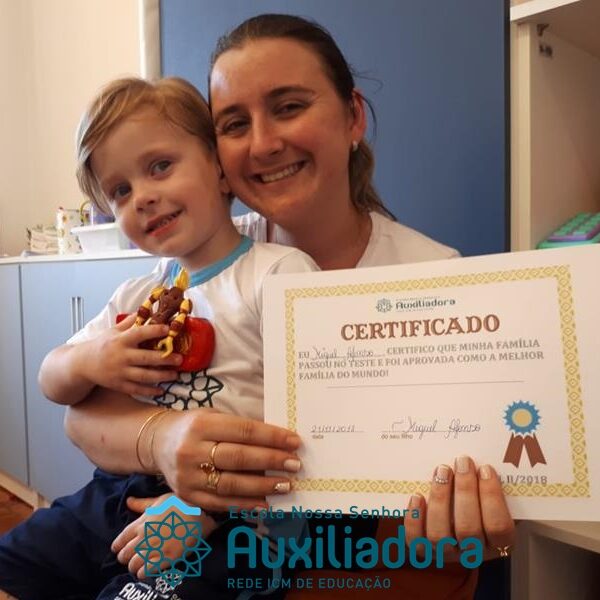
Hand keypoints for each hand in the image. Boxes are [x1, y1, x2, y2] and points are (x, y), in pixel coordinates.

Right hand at [79, 314, 181, 396]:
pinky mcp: (118, 385)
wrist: (83, 364)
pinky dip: (149, 391)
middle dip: (164, 359)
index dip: (154, 331)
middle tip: (179, 358)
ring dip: (161, 376)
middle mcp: (121, 356)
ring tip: (175, 375)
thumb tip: (146, 309)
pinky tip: (161, 391)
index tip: (168, 329)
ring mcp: (120, 372)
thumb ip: (130, 322)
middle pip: (145, 358)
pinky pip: (136, 389)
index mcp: (120, 340)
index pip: (139, 334)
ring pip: (143, 376)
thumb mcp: (114, 330)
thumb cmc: (102, 344)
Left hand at [111, 494, 216, 578]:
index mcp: (143, 522)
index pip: (121, 539)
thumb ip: (143, 504)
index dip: (118, 546)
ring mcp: (156, 548)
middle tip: (129, 558)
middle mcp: (146, 537)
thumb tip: (128, 501)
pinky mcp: (166, 558)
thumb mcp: (161, 500)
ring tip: (137, 566)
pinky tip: (145, 571)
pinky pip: (147, 571)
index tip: (118, 549)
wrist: (201, 514)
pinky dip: (143, 572)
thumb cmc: (181, 504)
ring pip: (134, 564)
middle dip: (124, 558)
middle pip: (125, 554)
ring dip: (133, 566)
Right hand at [150, 409, 302, 510]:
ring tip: (286, 485)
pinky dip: (245, 504)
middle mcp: (191, 450)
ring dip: (263, 486)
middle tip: (295, 464)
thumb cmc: (195, 426)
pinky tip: (265, 503)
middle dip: (271, 461)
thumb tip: (278, 441)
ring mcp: (187, 476)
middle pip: (238, 457)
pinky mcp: (187, 496)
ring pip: (231, 484)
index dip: (272, 437)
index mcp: (201, 425)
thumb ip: (241, 428)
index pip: (243, 431)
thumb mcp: (214, 416)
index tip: (294, 442)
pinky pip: (220, 503)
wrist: (157, 442)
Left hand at [405, 457, 514, 561]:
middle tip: (462, 462)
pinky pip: (416, 539)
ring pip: (439, 535)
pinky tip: (417, 495)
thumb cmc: (481, 505)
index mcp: (499, 543)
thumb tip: (487, 459)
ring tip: (442, 471)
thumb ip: (492, 486)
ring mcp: (447, 554)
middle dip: (465, 491)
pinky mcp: (424, 550)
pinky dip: (415, 517)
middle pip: (468, 529)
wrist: (458, 525)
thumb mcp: (495, 498)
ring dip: (440, 498)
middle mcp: (474, 552)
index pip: (499, 527)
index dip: (492, 497)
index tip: (485, 468)